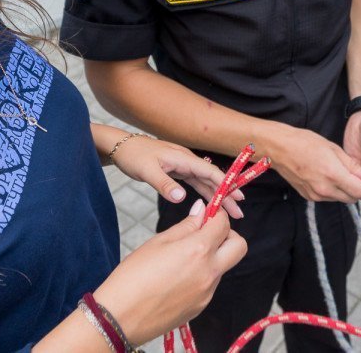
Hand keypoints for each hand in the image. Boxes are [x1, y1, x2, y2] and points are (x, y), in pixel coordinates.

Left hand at [92, 125, 243, 218]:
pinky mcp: (177, 171)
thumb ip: (165, 184)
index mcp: (184, 158)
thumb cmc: (134, 156)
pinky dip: (206, 193)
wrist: (121, 147)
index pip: (210, 172)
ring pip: (205, 182)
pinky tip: (211, 204)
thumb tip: (182, 198)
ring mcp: (183, 166)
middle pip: (212, 179)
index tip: (238, 198)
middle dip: (227, 195)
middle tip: (239, 213)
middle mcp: (187, 161)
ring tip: (230, 212)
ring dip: (218, 196)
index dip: (226, 185)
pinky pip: (196, 183)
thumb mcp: (147, 171)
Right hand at [94, 200, 247, 344]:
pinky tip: (178, 277)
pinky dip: (202, 275)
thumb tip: (201, 211)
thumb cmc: (132, 277)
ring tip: (183, 258)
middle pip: (239, 246)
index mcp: (198, 250)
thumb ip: (186, 226)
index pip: (223, 224)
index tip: (207, 214)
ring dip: (213, 256)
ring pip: (224, 266)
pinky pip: (210, 284)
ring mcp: (207, 292)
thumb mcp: (157, 242)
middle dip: (228, 235)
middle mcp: (209, 272)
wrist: (119, 317)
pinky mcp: (201, 307)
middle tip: (206, 234)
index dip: (216, 215)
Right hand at [267, 124, 360, 202]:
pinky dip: (332, 191)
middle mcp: (325, 189)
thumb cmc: (305, 143)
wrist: (279, 149)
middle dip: (357, 189)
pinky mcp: (308, 196)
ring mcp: (315, 195)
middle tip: (356, 176)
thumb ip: (352, 165)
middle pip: (351, 198)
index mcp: (333, 174)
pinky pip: (327, 198)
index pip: (359, 191)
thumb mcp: (333, 148)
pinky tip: (326, 176)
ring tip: (339, 173)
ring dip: (344, 190)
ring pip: (339, 199)